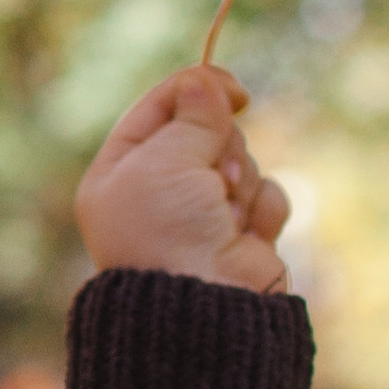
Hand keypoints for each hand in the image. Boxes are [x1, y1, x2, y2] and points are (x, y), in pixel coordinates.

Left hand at [75, 67, 289, 292]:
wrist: (201, 308)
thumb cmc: (167, 230)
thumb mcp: (165, 159)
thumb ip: (191, 115)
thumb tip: (204, 80)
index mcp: (121, 171)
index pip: (160, 109)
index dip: (196, 90)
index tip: (232, 89)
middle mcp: (159, 191)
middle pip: (208, 131)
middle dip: (220, 148)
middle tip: (213, 178)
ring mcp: (203, 214)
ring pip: (242, 160)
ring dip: (240, 183)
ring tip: (224, 218)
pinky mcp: (243, 234)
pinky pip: (267, 195)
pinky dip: (262, 210)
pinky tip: (246, 236)